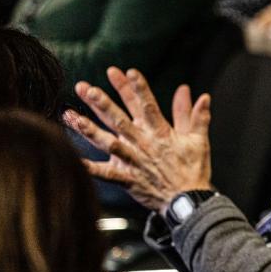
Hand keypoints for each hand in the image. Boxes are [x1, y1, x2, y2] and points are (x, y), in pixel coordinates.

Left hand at [64, 67, 211, 212]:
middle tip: (86, 88)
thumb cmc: (193, 169)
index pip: (148, 105)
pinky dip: (89, 168)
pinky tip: (73, 159)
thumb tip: (200, 95)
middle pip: (120, 119)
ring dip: (88, 129)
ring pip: (107, 141)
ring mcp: (133, 161)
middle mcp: (144, 144)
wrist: (189, 200)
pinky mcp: (127, 178)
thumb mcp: (199, 140)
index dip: (137, 88)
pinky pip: (104, 174)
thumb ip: (195, 116)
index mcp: (161, 133)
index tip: (126, 71)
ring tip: (70, 116)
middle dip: (102, 103)